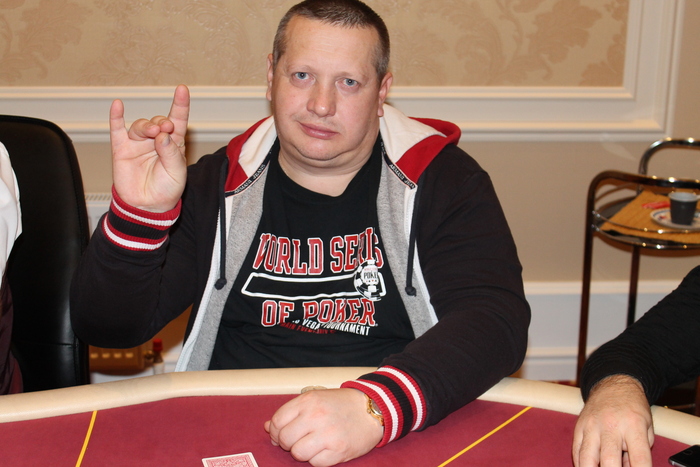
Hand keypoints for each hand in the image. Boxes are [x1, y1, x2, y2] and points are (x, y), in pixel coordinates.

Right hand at [109, 85, 189, 211]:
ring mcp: (138, 143)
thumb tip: (163, 134)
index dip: (180, 105)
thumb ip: (171, 153)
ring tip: (152, 133)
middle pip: (158, 121)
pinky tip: (118, 105)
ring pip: (141, 125)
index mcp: (173, 144)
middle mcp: (156, 140)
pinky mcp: (121, 149)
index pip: (178, 120)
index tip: (182, 90)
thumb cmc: (166, 190)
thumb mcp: (177, 173)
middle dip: (162, 121)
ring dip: (147, 125)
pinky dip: (116, 116)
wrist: (147, 207)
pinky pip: (117, 129)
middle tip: (165, 128)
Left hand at [264, 388, 382, 465]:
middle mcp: (316, 416)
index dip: (276, 432)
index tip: (281, 435)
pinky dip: (317, 459)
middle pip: (285, 439)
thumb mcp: (315, 399)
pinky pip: (316, 463)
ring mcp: (328, 434)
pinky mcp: (339, 451)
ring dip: (303, 452)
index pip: (278, 421)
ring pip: (298, 454)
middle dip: (288, 443)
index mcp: (308, 401)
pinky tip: (324, 449)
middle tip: (298, 440)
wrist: (372, 409)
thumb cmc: (341, 404)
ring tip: (313, 445)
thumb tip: (268, 427)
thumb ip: (291, 412)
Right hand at [573, 375, 653, 466]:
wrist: (613, 384)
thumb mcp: (647, 428)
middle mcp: (611, 425)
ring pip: (587, 458)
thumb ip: (639, 451)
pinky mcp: (579, 426)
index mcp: (634, 426)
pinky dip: (581, 464)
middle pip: (609, 460)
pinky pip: (576, 451)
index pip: (640, 459)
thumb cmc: (633, 408)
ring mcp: (592, 426)